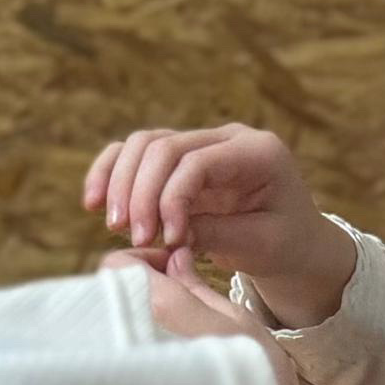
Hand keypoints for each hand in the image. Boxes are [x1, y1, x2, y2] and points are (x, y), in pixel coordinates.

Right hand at [81, 125, 353, 324]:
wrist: (292, 244)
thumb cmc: (284, 245)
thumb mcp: (260, 245)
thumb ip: (216, 233)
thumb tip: (166, 230)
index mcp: (258, 152)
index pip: (198, 161)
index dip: (172, 199)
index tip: (167, 241)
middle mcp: (226, 138)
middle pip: (163, 146)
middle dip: (140, 193)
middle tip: (135, 237)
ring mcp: (200, 145)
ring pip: (142, 145)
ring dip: (119, 184)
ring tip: (115, 225)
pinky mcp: (178, 161)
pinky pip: (134, 155)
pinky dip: (110, 175)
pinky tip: (92, 203)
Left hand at [99, 246, 279, 348]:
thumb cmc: (255, 371)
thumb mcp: (233, 318)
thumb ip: (193, 286)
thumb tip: (175, 260)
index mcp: (156, 306)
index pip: (117, 263)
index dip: (140, 260)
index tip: (168, 269)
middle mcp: (128, 330)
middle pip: (107, 292)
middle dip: (134, 287)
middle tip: (169, 298)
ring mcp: (120, 361)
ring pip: (108, 322)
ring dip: (132, 316)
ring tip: (169, 328)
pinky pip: (113, 352)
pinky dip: (129, 343)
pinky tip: (162, 353)